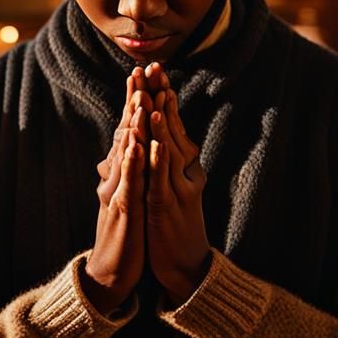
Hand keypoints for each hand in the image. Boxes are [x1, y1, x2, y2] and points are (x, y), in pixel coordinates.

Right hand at [82, 69, 152, 313]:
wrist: (110, 273)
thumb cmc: (124, 233)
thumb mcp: (129, 194)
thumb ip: (128, 168)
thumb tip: (128, 144)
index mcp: (122, 171)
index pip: (128, 129)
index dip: (135, 101)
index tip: (143, 74)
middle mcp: (115, 176)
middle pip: (124, 131)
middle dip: (132, 102)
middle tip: (138, 72)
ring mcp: (116, 191)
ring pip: (125, 152)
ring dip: (132, 124)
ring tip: (139, 98)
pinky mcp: (121, 210)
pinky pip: (128, 181)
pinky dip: (132, 161)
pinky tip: (138, 143)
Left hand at [142, 63, 212, 306]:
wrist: (187, 268)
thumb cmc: (174, 227)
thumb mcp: (167, 188)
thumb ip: (160, 162)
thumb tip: (150, 139)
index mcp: (182, 166)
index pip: (172, 124)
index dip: (163, 96)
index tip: (154, 70)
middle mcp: (185, 172)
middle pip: (173, 128)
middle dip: (163, 98)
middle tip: (156, 69)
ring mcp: (178, 189)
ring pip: (169, 150)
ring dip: (163, 124)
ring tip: (156, 97)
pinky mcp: (168, 208)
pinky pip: (163, 180)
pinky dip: (159, 160)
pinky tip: (154, 143)